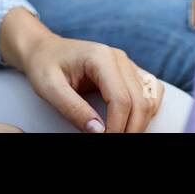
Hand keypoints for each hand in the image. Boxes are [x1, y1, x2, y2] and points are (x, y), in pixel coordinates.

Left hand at [19, 34, 162, 132]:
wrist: (44, 50)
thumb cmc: (44, 66)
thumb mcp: (49, 88)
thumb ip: (73, 109)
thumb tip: (98, 132)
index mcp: (100, 57)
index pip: (121, 99)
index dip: (117, 127)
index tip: (105, 141)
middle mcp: (119, 58)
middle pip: (140, 101)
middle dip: (131, 129)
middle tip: (114, 143)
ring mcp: (127, 63)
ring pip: (150, 98)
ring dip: (141, 122)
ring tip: (121, 135)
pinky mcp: (129, 71)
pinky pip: (150, 92)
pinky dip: (146, 111)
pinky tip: (131, 123)